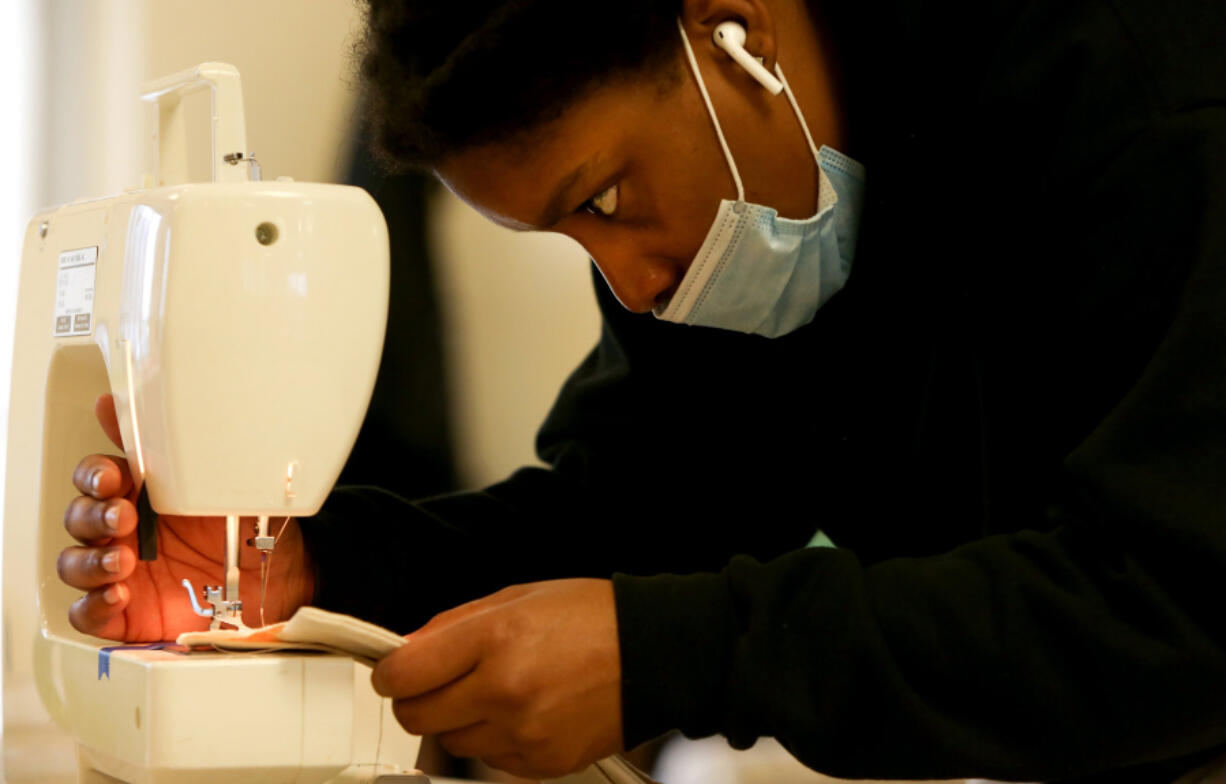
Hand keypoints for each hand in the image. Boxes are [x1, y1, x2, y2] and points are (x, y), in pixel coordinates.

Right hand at [57, 393, 314, 640]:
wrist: (278, 577)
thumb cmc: (248, 527)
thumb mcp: (225, 483)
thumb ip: (187, 449)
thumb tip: (160, 411)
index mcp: (143, 493)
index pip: (96, 476)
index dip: (95, 475)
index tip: (113, 477)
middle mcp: (126, 531)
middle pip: (79, 516)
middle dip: (93, 515)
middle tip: (124, 518)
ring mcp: (123, 572)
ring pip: (73, 563)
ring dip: (89, 560)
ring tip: (123, 562)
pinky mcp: (126, 612)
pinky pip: (87, 612)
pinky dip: (92, 605)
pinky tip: (116, 596)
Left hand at [372, 578, 623, 779]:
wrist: (653, 654)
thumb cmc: (592, 618)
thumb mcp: (517, 596)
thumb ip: (453, 624)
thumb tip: (408, 650)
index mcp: (496, 637)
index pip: (403, 675)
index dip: (391, 673)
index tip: (395, 671)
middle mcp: (505, 689)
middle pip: (417, 717)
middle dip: (419, 698)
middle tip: (441, 681)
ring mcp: (524, 731)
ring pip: (452, 742)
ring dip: (459, 720)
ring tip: (496, 690)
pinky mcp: (541, 761)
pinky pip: (490, 759)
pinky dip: (495, 738)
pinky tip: (523, 710)